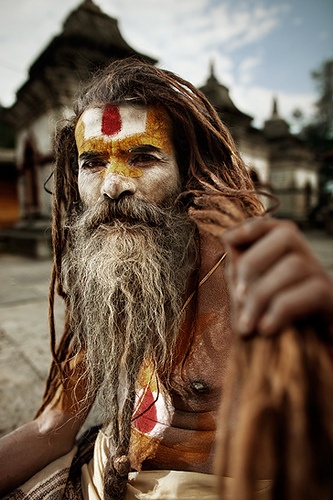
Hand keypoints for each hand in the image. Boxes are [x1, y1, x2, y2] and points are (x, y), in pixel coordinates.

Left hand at [222, 217, 332, 336]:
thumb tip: (227, 238)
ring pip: (295, 265)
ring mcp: (322, 276)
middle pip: (287, 235)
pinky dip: (282, 310)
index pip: (276, 225)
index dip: (254, 227)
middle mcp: (308, 257)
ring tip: (247, 326)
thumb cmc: (268, 320)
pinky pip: (311, 292)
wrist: (299, 353)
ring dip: (262, 295)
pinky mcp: (332, 300)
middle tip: (237, 296)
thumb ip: (238, 268)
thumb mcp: (248, 292)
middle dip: (253, 262)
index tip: (228, 239)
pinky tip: (265, 329)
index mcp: (287, 252)